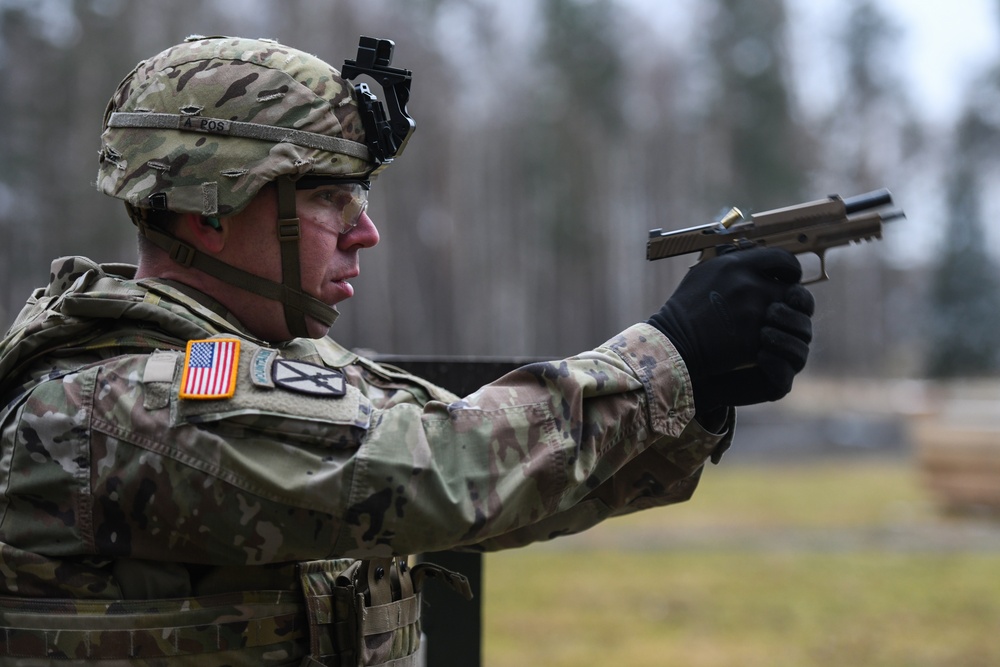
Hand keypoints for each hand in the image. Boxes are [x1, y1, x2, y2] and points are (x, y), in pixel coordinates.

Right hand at [647, 247, 813, 411]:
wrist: (674, 342)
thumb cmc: (685, 308)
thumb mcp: (704, 273)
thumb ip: (732, 263)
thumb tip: (753, 259)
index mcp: (736, 265)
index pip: (782, 258)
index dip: (790, 268)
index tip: (790, 276)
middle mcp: (749, 285)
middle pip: (791, 289)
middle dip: (788, 299)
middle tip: (780, 307)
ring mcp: (754, 313)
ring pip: (789, 316)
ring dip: (784, 321)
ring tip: (772, 326)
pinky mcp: (755, 339)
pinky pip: (777, 338)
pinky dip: (771, 341)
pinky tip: (760, 343)